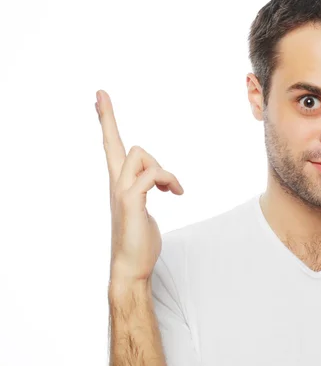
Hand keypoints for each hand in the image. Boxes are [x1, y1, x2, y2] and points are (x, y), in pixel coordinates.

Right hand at [96, 89, 183, 285]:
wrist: (131, 266)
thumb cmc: (138, 240)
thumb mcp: (143, 208)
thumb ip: (145, 189)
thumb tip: (155, 179)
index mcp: (119, 184)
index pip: (110, 147)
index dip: (106, 123)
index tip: (100, 98)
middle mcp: (116, 184)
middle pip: (118, 144)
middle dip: (118, 128)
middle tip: (113, 111)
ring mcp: (121, 192)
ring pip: (140, 154)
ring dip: (161, 169)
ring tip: (171, 190)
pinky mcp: (131, 202)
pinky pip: (151, 174)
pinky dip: (167, 179)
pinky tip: (175, 193)